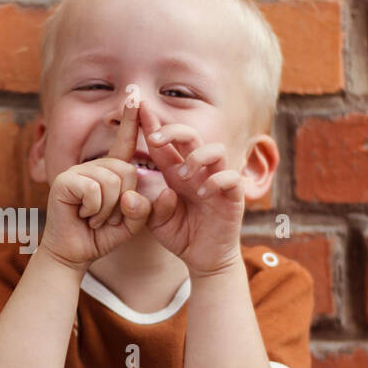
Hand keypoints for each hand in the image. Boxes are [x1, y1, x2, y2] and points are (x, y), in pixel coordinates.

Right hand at [39, 99, 152, 270]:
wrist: (73, 253)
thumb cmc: (100, 235)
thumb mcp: (131, 223)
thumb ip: (143, 209)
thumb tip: (136, 193)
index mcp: (110, 170)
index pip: (125, 142)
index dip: (131, 119)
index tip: (135, 95)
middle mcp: (94, 166)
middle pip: (127, 171)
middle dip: (123, 202)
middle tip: (105, 216)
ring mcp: (77, 171)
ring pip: (112, 183)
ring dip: (108, 210)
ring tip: (93, 217)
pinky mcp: (65, 181)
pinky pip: (95, 191)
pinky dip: (94, 210)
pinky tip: (82, 215)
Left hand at [138, 101, 245, 276]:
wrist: (204, 258)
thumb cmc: (180, 234)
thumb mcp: (154, 221)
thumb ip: (143, 207)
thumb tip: (135, 193)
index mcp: (176, 172)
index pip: (164, 144)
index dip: (152, 125)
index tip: (137, 108)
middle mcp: (197, 171)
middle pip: (190, 136)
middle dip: (173, 131)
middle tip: (155, 139)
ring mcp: (217, 181)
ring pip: (215, 149)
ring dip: (197, 157)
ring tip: (182, 176)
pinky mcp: (233, 196)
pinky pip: (230, 177)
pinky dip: (216, 180)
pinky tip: (202, 192)